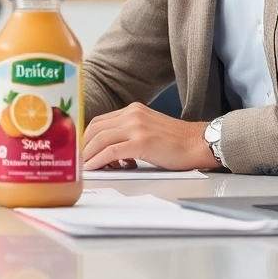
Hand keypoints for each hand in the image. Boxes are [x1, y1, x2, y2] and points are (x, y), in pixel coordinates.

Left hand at [81, 103, 217, 170]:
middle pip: (95, 128)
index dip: (86, 137)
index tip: (80, 150)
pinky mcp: (141, 142)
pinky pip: (111, 151)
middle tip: (78, 161)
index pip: (100, 121)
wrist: (200, 144)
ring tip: (83, 167)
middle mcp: (132, 114)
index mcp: (133, 110)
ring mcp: (136, 127)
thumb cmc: (178, 142)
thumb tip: (111, 153)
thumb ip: (130, 135)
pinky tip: (94, 168)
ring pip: (100, 139)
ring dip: (88, 155)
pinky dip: (98, 161)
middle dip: (83, 146)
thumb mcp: (149, 129)